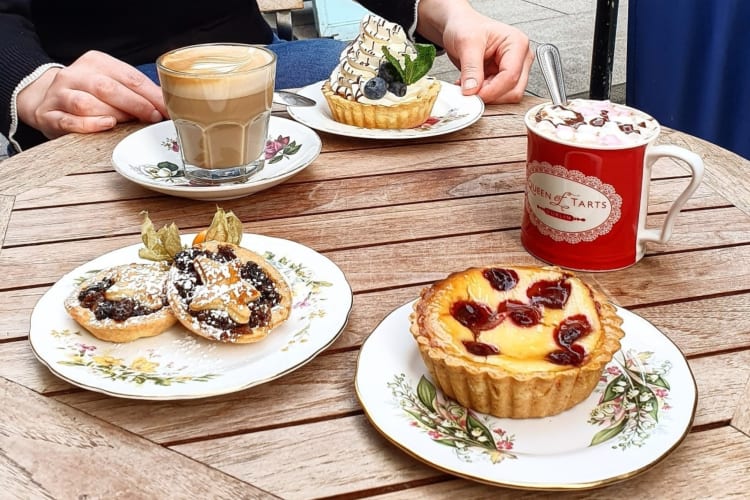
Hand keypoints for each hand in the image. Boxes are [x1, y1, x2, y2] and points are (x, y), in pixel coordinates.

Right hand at [16, 50, 166, 138]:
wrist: (46, 98)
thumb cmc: (90, 93)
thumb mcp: (113, 83)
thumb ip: (135, 91)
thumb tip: (167, 106)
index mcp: (96, 62)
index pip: (128, 76)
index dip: (150, 94)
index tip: (166, 109)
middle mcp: (75, 75)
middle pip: (108, 88)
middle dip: (135, 104)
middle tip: (153, 117)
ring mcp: (59, 94)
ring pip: (87, 104)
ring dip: (114, 115)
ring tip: (129, 123)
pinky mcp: (49, 115)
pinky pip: (69, 120)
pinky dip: (90, 124)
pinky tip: (106, 125)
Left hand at [417, 0, 533, 103]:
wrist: (460, 26)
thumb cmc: (467, 26)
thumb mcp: (466, 42)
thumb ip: (471, 68)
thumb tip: (472, 90)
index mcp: (517, 44)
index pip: (511, 76)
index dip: (492, 90)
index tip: (474, 94)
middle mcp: (520, 58)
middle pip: (514, 90)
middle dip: (491, 95)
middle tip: (471, 92)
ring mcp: (514, 69)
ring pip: (507, 96)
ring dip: (487, 97)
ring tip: (469, 86)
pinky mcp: (503, 78)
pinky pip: (497, 95)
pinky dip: (483, 95)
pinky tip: (471, 87)